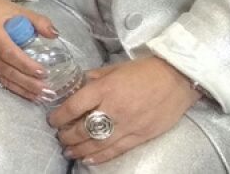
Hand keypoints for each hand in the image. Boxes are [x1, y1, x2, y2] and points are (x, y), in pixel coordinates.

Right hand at [0, 0, 54, 103]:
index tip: (42, 72)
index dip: (25, 64)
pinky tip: (26, 92)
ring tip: (39, 94)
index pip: (8, 50)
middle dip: (26, 80)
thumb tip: (54, 35)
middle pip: (4, 67)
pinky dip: (12, 86)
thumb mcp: (19, 10)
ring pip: (0, 75)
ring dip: (20, 87)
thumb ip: (38, 21)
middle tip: (45, 88)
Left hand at [47, 56, 199, 164]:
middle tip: (60, 137)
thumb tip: (78, 86)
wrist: (177, 78)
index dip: (59, 116)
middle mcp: (114, 109)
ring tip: (69, 152)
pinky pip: (117, 150)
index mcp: (105, 88)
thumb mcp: (114, 68)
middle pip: (84, 129)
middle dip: (67, 136)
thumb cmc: (144, 70)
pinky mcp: (141, 136)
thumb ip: (94, 79)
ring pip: (98, 144)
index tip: (52, 120)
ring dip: (80, 150)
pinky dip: (100, 157)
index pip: (75, 106)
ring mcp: (128, 125)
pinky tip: (88, 160)